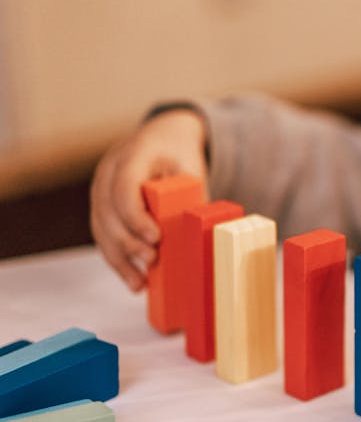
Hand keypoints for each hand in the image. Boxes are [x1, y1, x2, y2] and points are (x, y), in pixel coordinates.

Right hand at [90, 109, 207, 291]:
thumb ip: (189, 197)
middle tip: (153, 260)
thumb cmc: (180, 155)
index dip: (135, 216)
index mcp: (132, 155)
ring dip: (120, 258)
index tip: (155, 237)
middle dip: (129, 241)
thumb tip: (199, 235)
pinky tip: (134, 280)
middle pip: (108, 211)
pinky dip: (118, 259)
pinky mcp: (101, 206)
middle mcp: (108, 171)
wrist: (163, 138)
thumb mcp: (190, 168)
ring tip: (139, 283)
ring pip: (101, 228)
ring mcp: (100, 189)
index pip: (124, 187)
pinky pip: (104, 235)